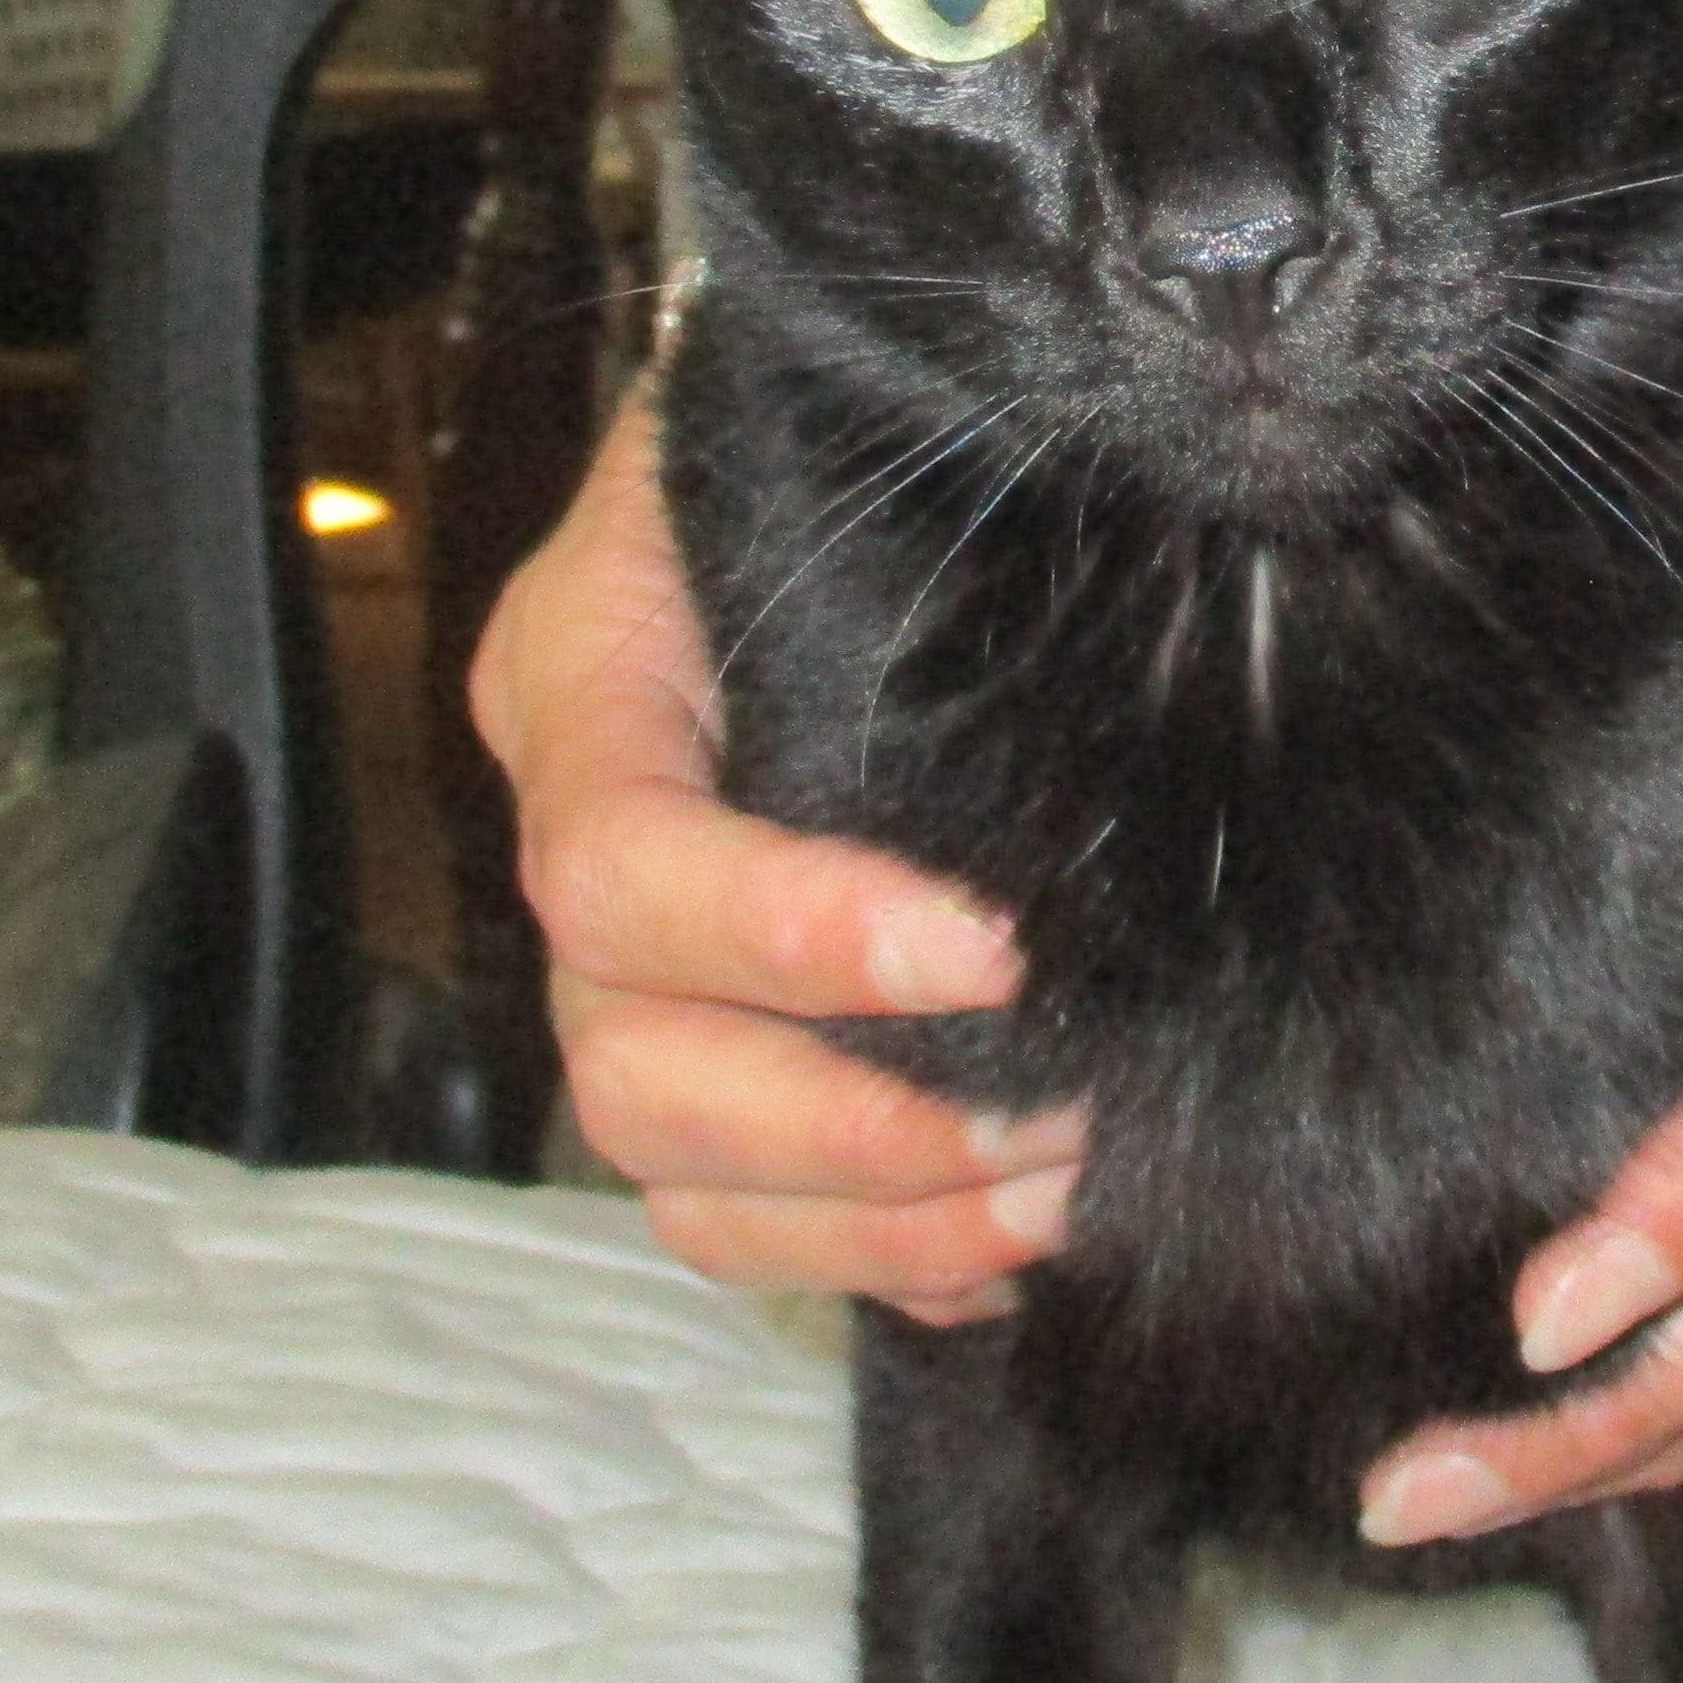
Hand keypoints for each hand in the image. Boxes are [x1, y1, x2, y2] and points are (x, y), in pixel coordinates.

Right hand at [470, 388, 1085, 1323]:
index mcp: (579, 680)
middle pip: (628, 1067)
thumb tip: (1103, 562)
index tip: (996, 948)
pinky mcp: (718, 1051)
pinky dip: (881, 1260)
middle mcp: (583, 846)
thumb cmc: (856, 421)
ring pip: (679, 1175)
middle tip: (1059, 1124)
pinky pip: (746, 1215)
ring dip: (880, 1220)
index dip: (791, 937)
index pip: (624, 864)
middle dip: (850, 1131)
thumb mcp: (837, 427)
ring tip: (1063, 1193)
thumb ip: (897, 506)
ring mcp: (634, 971)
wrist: (850, 447)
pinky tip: (1010, 1254)